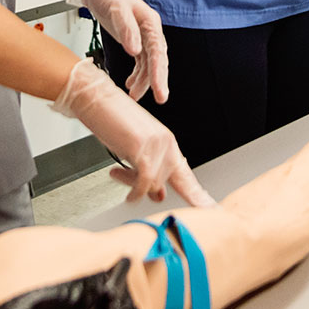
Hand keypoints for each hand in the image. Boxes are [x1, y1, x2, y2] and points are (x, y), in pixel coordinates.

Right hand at [51, 59, 213, 205]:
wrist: (96, 99)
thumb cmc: (112, 122)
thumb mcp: (134, 151)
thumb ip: (149, 172)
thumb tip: (158, 195)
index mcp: (167, 143)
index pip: (186, 176)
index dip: (198, 196)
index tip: (211, 209)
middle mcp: (166, 143)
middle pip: (163, 184)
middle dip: (141, 186)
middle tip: (122, 175)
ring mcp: (156, 145)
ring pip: (152, 184)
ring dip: (131, 183)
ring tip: (118, 171)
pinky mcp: (142, 147)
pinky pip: (144, 181)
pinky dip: (133, 189)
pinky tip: (123, 184)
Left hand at [61, 0, 167, 101]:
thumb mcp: (115, 8)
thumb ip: (126, 29)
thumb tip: (135, 51)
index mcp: (150, 22)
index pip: (158, 52)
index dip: (160, 73)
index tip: (161, 92)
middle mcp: (149, 30)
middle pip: (157, 59)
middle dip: (158, 80)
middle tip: (159, 99)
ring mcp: (141, 35)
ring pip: (148, 63)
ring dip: (144, 80)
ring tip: (135, 95)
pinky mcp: (132, 39)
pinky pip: (139, 61)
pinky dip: (136, 74)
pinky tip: (130, 84)